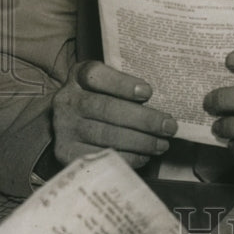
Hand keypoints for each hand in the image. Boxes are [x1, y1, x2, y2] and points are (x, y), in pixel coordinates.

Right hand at [51, 60, 177, 167]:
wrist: (65, 127)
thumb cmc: (98, 101)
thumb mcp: (106, 87)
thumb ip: (126, 89)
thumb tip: (162, 104)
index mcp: (79, 77)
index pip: (96, 75)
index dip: (122, 84)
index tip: (148, 92)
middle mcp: (67, 101)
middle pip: (106, 108)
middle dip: (142, 119)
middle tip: (169, 126)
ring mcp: (65, 128)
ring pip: (106, 135)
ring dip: (140, 141)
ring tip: (162, 144)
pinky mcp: (67, 153)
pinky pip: (101, 158)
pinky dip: (127, 158)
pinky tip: (145, 156)